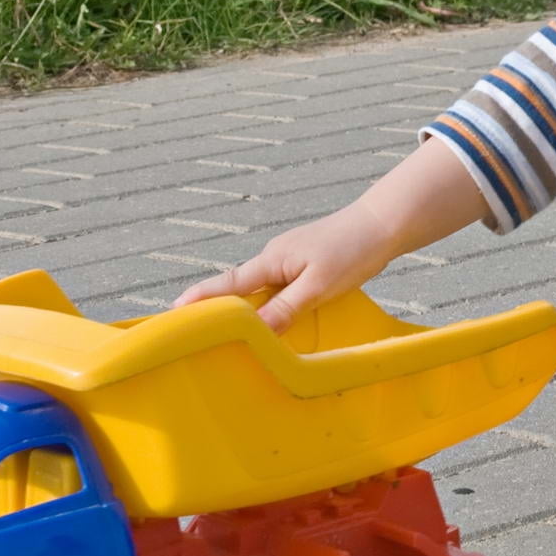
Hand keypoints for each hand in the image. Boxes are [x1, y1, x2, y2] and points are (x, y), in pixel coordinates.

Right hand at [169, 201, 400, 331]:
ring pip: (258, 289)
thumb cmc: (353, 252)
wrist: (382, 224)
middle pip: (237, 287)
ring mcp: (288, 260)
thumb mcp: (319, 286)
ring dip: (242, 308)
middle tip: (190, 329)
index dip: (201, 299)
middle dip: (215, 306)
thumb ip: (286, 308)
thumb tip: (254, 330)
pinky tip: (267, 318)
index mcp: (272, 261)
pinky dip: (266, 304)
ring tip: (222, 331)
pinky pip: (276, 287)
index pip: (228, 284)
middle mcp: (274, 258)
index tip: (173, 311)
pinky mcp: (303, 264)